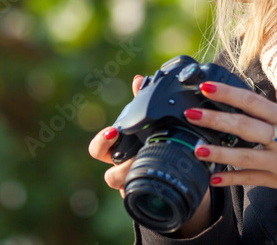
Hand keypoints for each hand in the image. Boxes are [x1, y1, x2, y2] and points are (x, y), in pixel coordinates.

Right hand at [88, 74, 213, 236]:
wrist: (177, 168)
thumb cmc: (157, 140)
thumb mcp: (151, 120)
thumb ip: (142, 100)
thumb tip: (138, 79)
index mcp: (120, 150)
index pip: (98, 149)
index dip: (102, 142)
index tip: (113, 132)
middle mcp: (123, 169)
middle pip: (109, 176)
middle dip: (120, 169)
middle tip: (133, 158)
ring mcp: (135, 185)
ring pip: (127, 190)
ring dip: (136, 179)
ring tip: (151, 167)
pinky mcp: (148, 195)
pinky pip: (145, 197)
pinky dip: (152, 191)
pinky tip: (164, 182)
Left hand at [185, 81, 276, 209]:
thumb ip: (271, 115)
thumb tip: (240, 104)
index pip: (251, 102)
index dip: (227, 94)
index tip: (205, 87)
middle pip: (243, 127)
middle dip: (214, 120)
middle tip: (191, 113)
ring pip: (244, 157)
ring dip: (218, 153)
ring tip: (197, 148)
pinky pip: (251, 180)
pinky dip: (231, 179)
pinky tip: (214, 178)